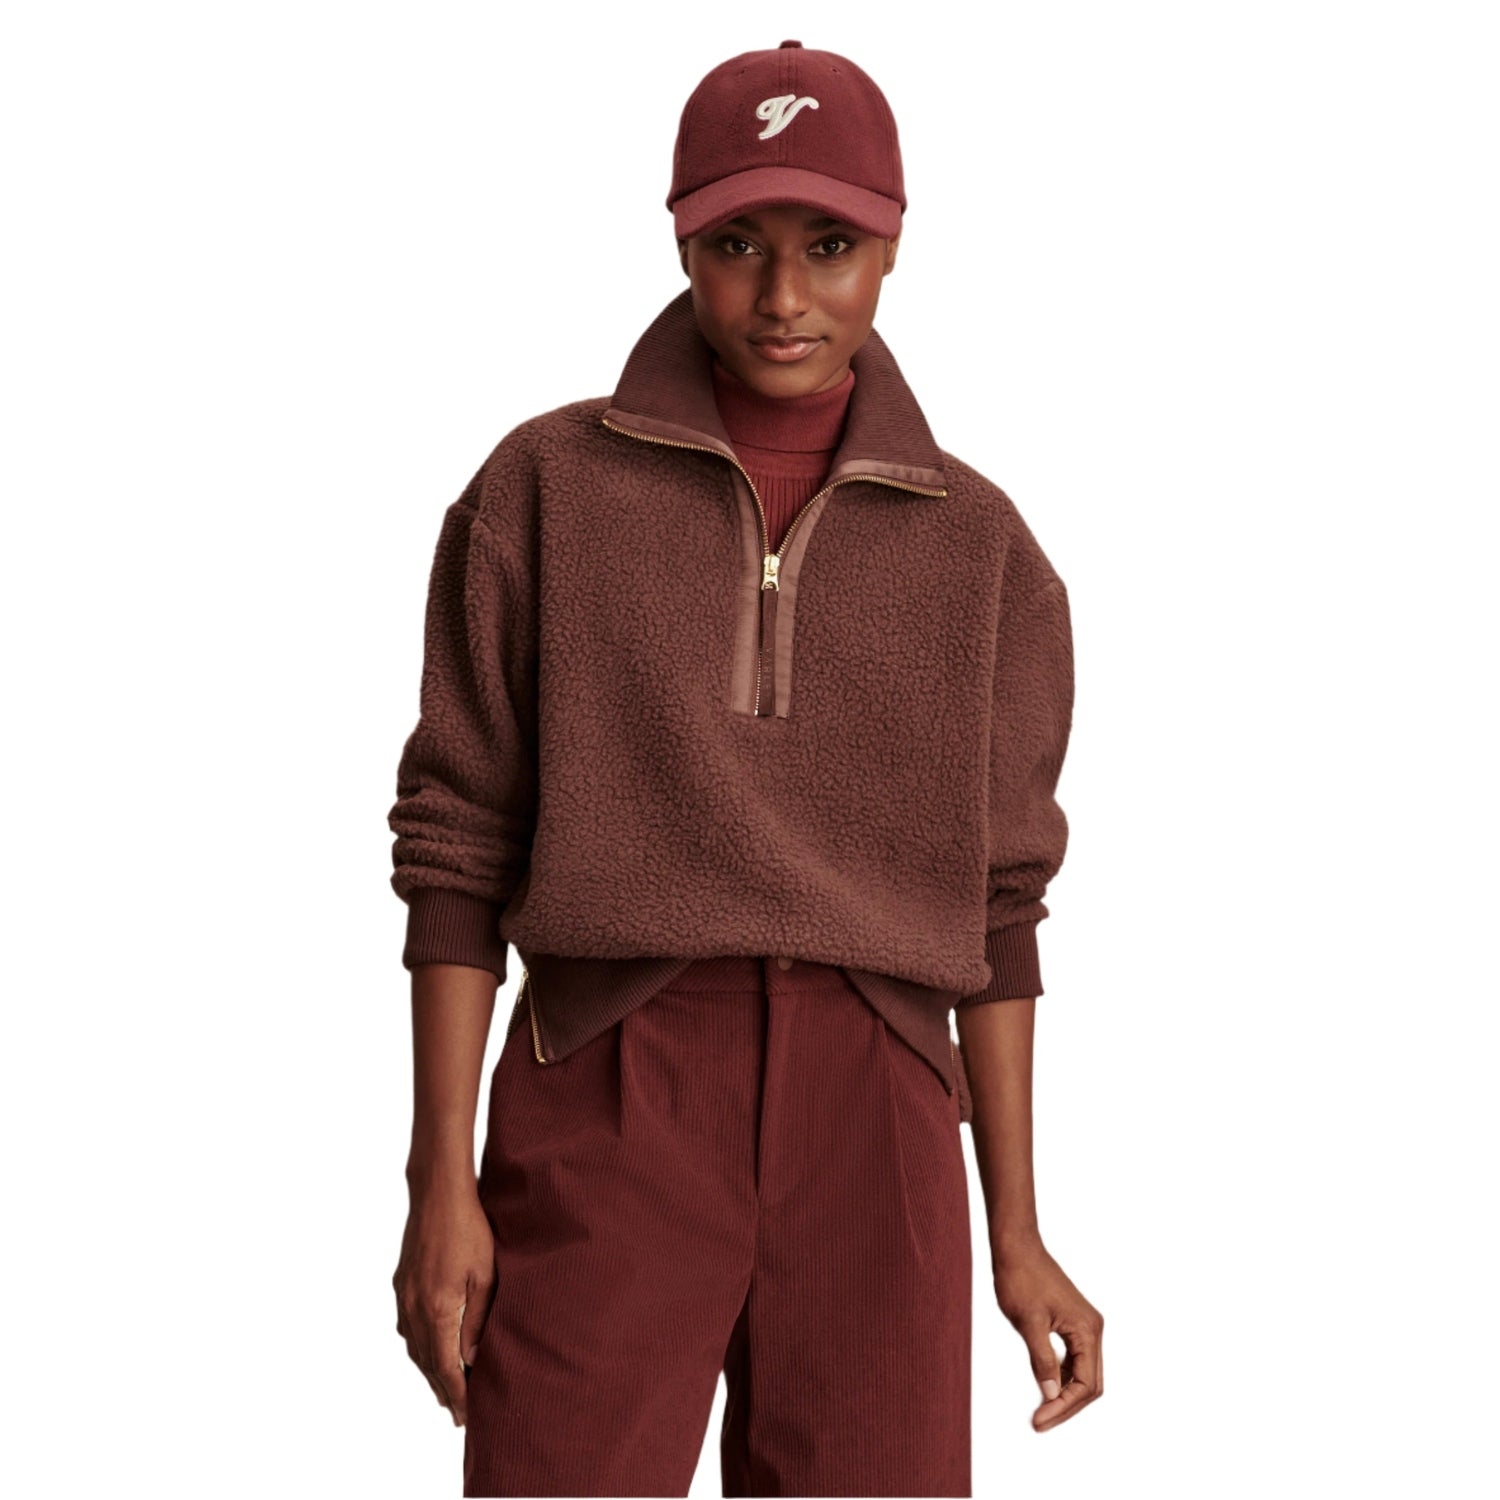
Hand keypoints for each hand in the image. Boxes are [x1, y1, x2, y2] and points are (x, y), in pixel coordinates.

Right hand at [393, 1174, 495, 1425]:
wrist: (437, 1194)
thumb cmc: (470, 1230)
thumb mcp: (485, 1276)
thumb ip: (478, 1320)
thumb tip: (473, 1359)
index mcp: (438, 1309)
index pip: (445, 1366)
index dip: (456, 1393)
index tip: (465, 1415)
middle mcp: (414, 1308)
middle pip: (426, 1362)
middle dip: (442, 1390)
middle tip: (456, 1414)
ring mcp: (403, 1296)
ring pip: (414, 1347)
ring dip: (429, 1371)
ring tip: (443, 1390)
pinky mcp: (401, 1284)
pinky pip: (407, 1328)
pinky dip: (419, 1347)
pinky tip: (428, 1351)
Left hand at [992, 1235, 1103, 1430]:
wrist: (1015, 1246)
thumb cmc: (1020, 1278)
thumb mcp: (1028, 1323)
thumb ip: (1042, 1360)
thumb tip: (1050, 1396)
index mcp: (1087, 1330)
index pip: (1085, 1384)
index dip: (1063, 1407)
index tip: (1039, 1420)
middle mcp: (1092, 1329)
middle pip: (1089, 1383)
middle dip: (1065, 1406)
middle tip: (1039, 1422)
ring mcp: (1084, 1325)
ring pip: (1083, 1374)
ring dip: (1064, 1394)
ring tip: (1040, 1412)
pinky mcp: (1072, 1322)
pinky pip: (1073, 1360)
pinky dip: (1061, 1378)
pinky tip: (1044, 1388)